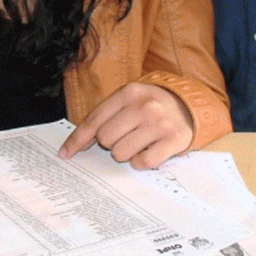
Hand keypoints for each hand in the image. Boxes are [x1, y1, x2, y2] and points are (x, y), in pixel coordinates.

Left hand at [58, 82, 192, 169]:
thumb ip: (104, 116)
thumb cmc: (151, 107)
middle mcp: (143, 106)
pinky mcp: (173, 140)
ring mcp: (159, 123)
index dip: (77, 140)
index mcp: (128, 93)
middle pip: (105, 138)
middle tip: (124, 136)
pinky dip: (141, 162)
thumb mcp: (129, 101)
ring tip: (138, 142)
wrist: (190, 106)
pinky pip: (142, 162)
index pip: (94, 120)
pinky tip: (148, 150)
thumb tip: (76, 144)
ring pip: (121, 153)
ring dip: (125, 153)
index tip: (65, 154)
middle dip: (110, 143)